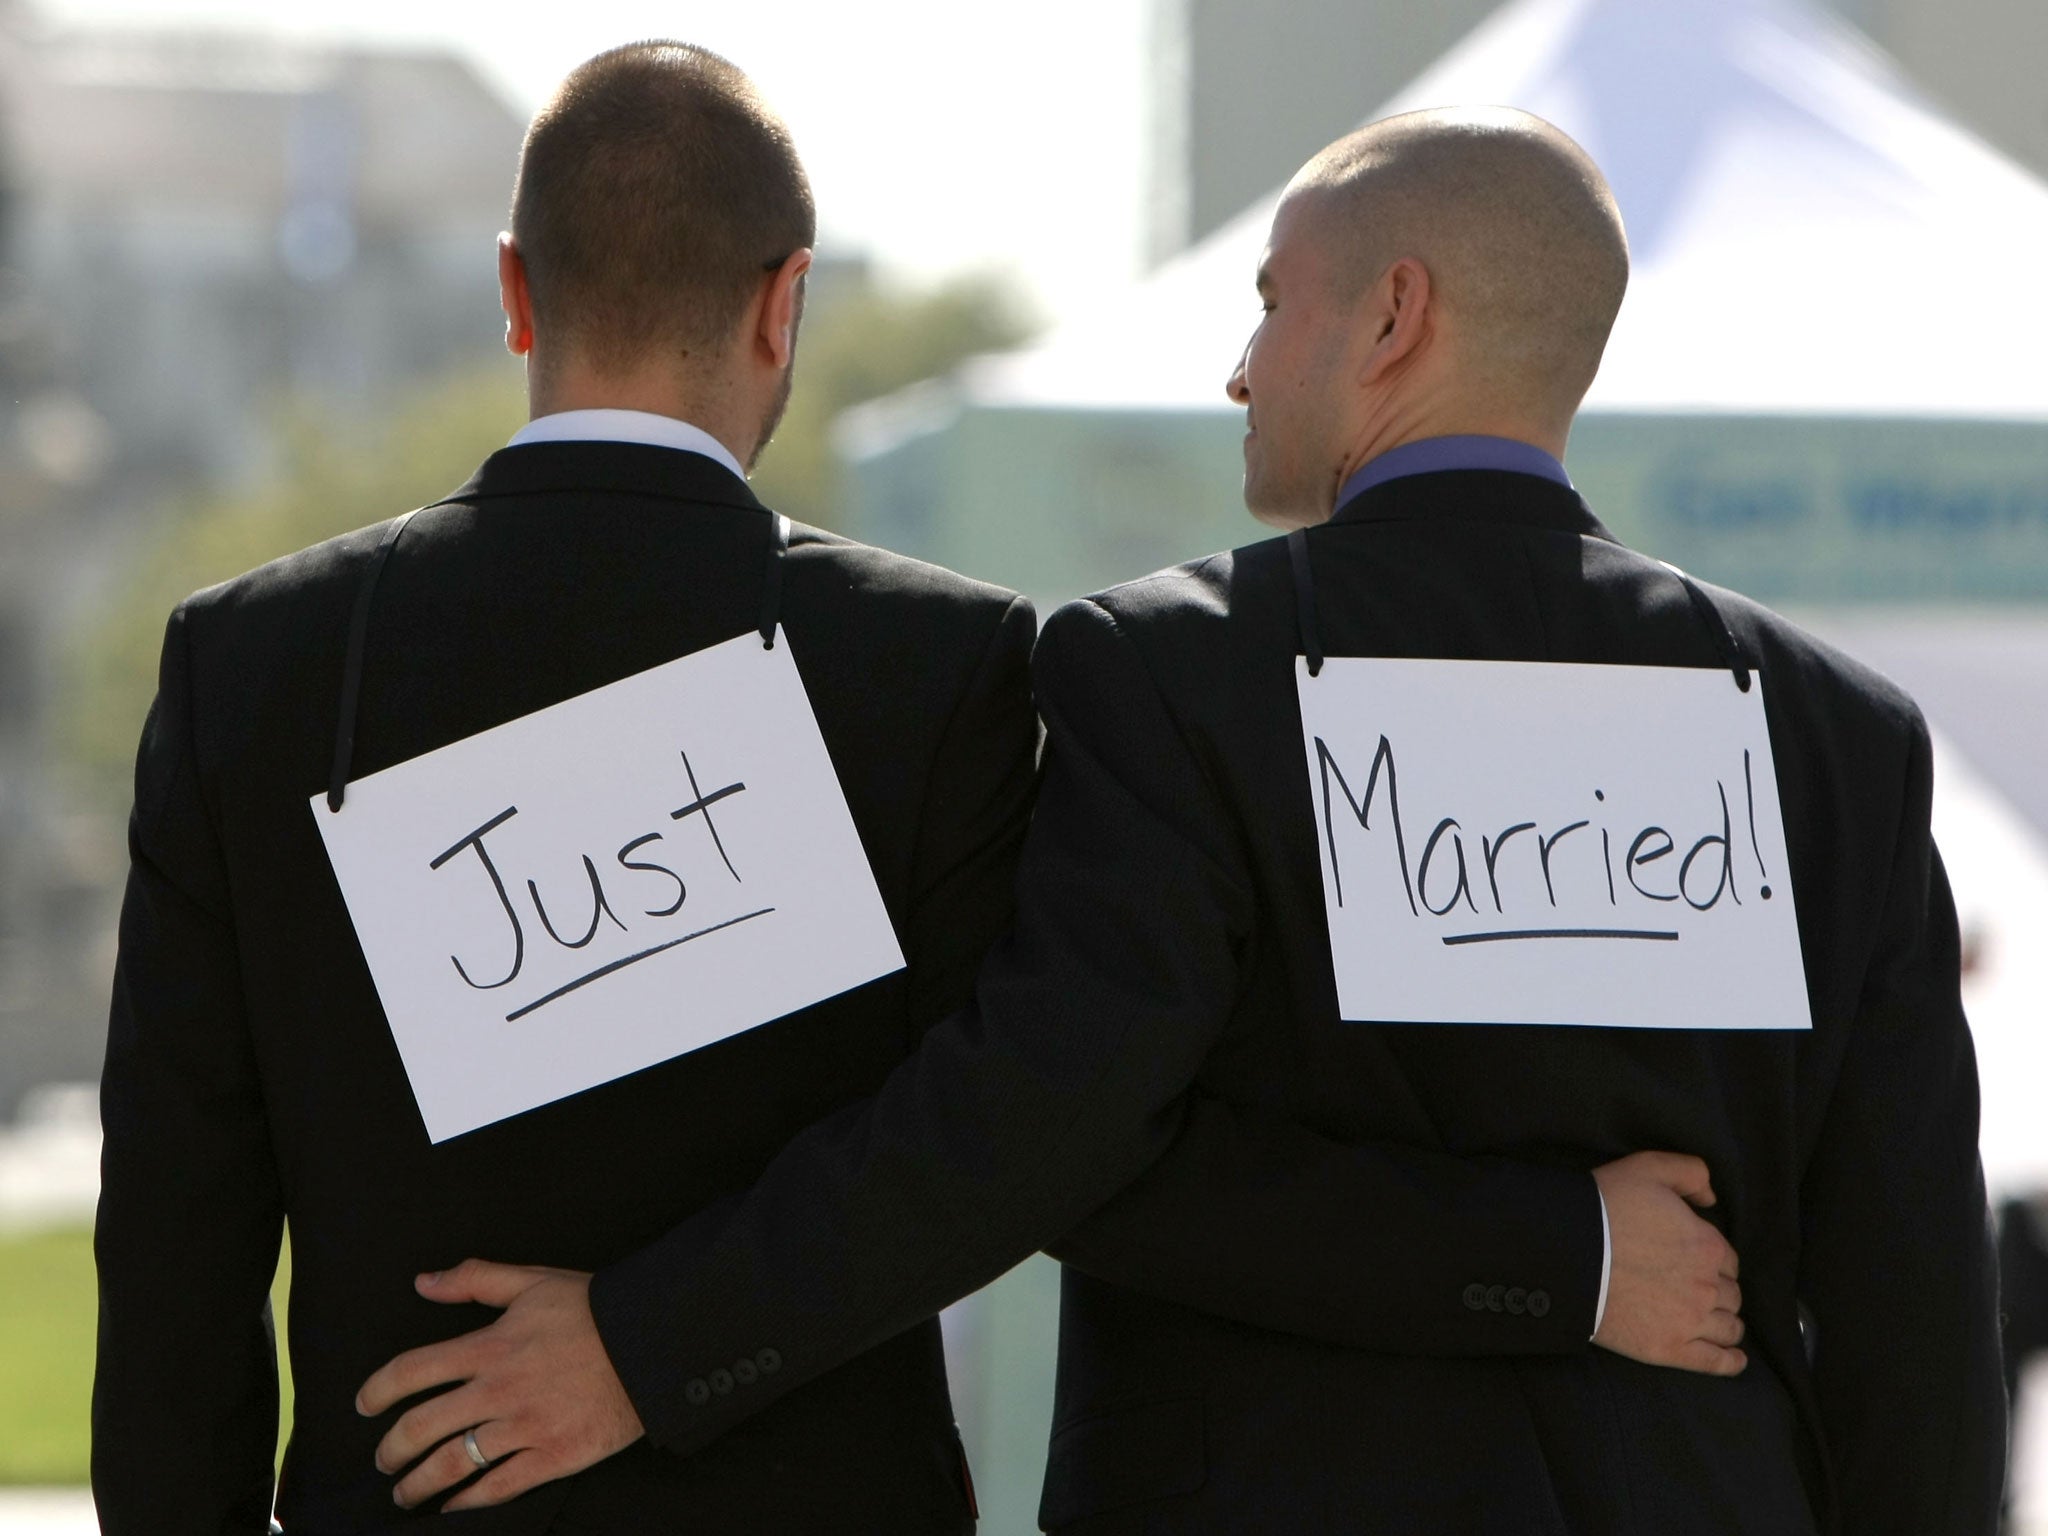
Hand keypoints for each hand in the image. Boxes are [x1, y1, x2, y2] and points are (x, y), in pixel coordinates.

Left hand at [356, 1259, 643, 1510]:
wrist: (651, 1344)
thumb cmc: (593, 1309)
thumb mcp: (532, 1281)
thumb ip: (475, 1279)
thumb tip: (425, 1282)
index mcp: (488, 1347)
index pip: (411, 1371)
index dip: (377, 1390)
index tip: (364, 1405)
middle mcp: (497, 1391)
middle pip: (420, 1428)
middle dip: (391, 1450)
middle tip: (383, 1459)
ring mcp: (523, 1429)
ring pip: (451, 1465)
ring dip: (418, 1484)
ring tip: (405, 1493)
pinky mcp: (551, 1457)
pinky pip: (496, 1489)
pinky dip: (466, 1503)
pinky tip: (453, 1508)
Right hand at [1591, 1151, 1745, 1375]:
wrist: (1567, 1253)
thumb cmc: (1605, 1207)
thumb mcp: (1648, 1167)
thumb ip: (1691, 1172)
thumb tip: (1712, 1198)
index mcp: (1707, 1245)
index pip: (1728, 1260)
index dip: (1714, 1260)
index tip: (1695, 1261)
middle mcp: (1707, 1286)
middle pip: (1730, 1295)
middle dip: (1719, 1291)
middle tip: (1695, 1288)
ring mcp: (1690, 1321)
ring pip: (1729, 1327)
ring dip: (1725, 1322)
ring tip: (1713, 1321)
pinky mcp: (1669, 1349)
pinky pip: (1715, 1362)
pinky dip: (1730, 1361)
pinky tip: (1733, 1358)